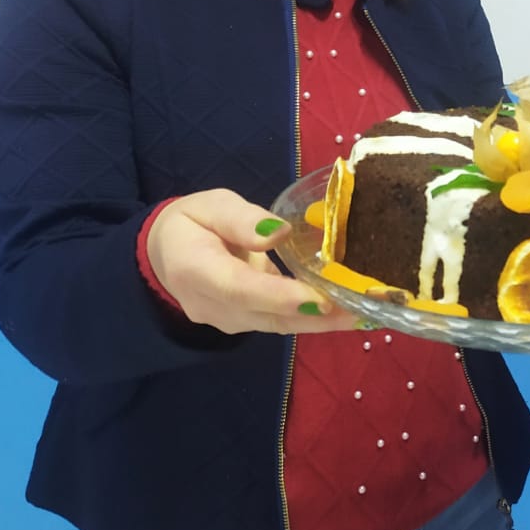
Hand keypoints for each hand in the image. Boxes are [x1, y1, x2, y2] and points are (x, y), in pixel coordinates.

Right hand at [146, 189, 356, 335]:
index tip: (320, 298)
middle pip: (267, 315)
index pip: (240, 288)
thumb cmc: (191, 222)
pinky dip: (314, 319)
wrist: (164, 255)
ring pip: (278, 325)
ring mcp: (228, 320)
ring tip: (365, 314)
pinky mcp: (245, 323)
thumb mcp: (210, 205)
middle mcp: (211, 306)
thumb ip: (240, 219)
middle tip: (362, 308)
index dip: (281, 296)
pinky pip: (280, 323)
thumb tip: (277, 233)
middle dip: (317, 314)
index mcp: (196, 270)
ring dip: (323, 322)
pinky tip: (348, 314)